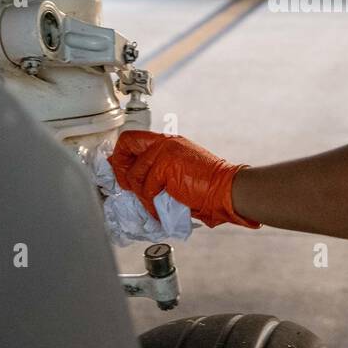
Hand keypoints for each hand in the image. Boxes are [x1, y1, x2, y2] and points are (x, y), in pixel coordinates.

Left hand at [108, 131, 258, 228]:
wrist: (226, 189)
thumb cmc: (207, 185)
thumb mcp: (178, 170)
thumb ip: (157, 170)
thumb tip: (132, 181)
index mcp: (168, 142)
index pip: (132, 139)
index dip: (121, 156)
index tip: (121, 173)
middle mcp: (164, 142)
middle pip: (125, 145)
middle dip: (121, 170)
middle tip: (128, 187)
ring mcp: (164, 152)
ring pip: (135, 173)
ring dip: (140, 193)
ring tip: (152, 203)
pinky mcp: (165, 166)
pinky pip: (146, 188)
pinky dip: (150, 204)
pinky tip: (159, 209)